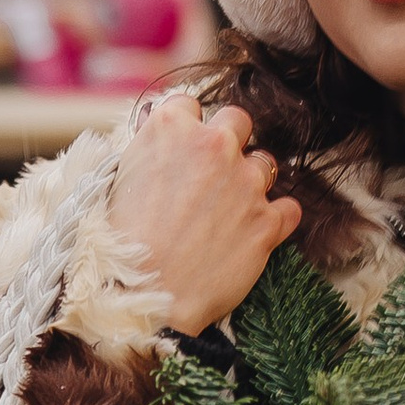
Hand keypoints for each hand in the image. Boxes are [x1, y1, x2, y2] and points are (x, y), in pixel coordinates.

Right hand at [111, 86, 299, 332]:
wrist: (140, 299)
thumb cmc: (116, 245)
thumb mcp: (115, 180)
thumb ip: (146, 150)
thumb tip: (160, 136)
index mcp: (170, 128)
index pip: (189, 105)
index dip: (186, 128)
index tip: (183, 149)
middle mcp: (213, 146)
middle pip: (237, 121)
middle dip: (227, 143)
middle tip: (211, 174)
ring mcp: (246, 182)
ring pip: (266, 162)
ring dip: (252, 181)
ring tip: (230, 210)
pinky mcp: (268, 221)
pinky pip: (288, 208)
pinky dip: (276, 220)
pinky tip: (255, 233)